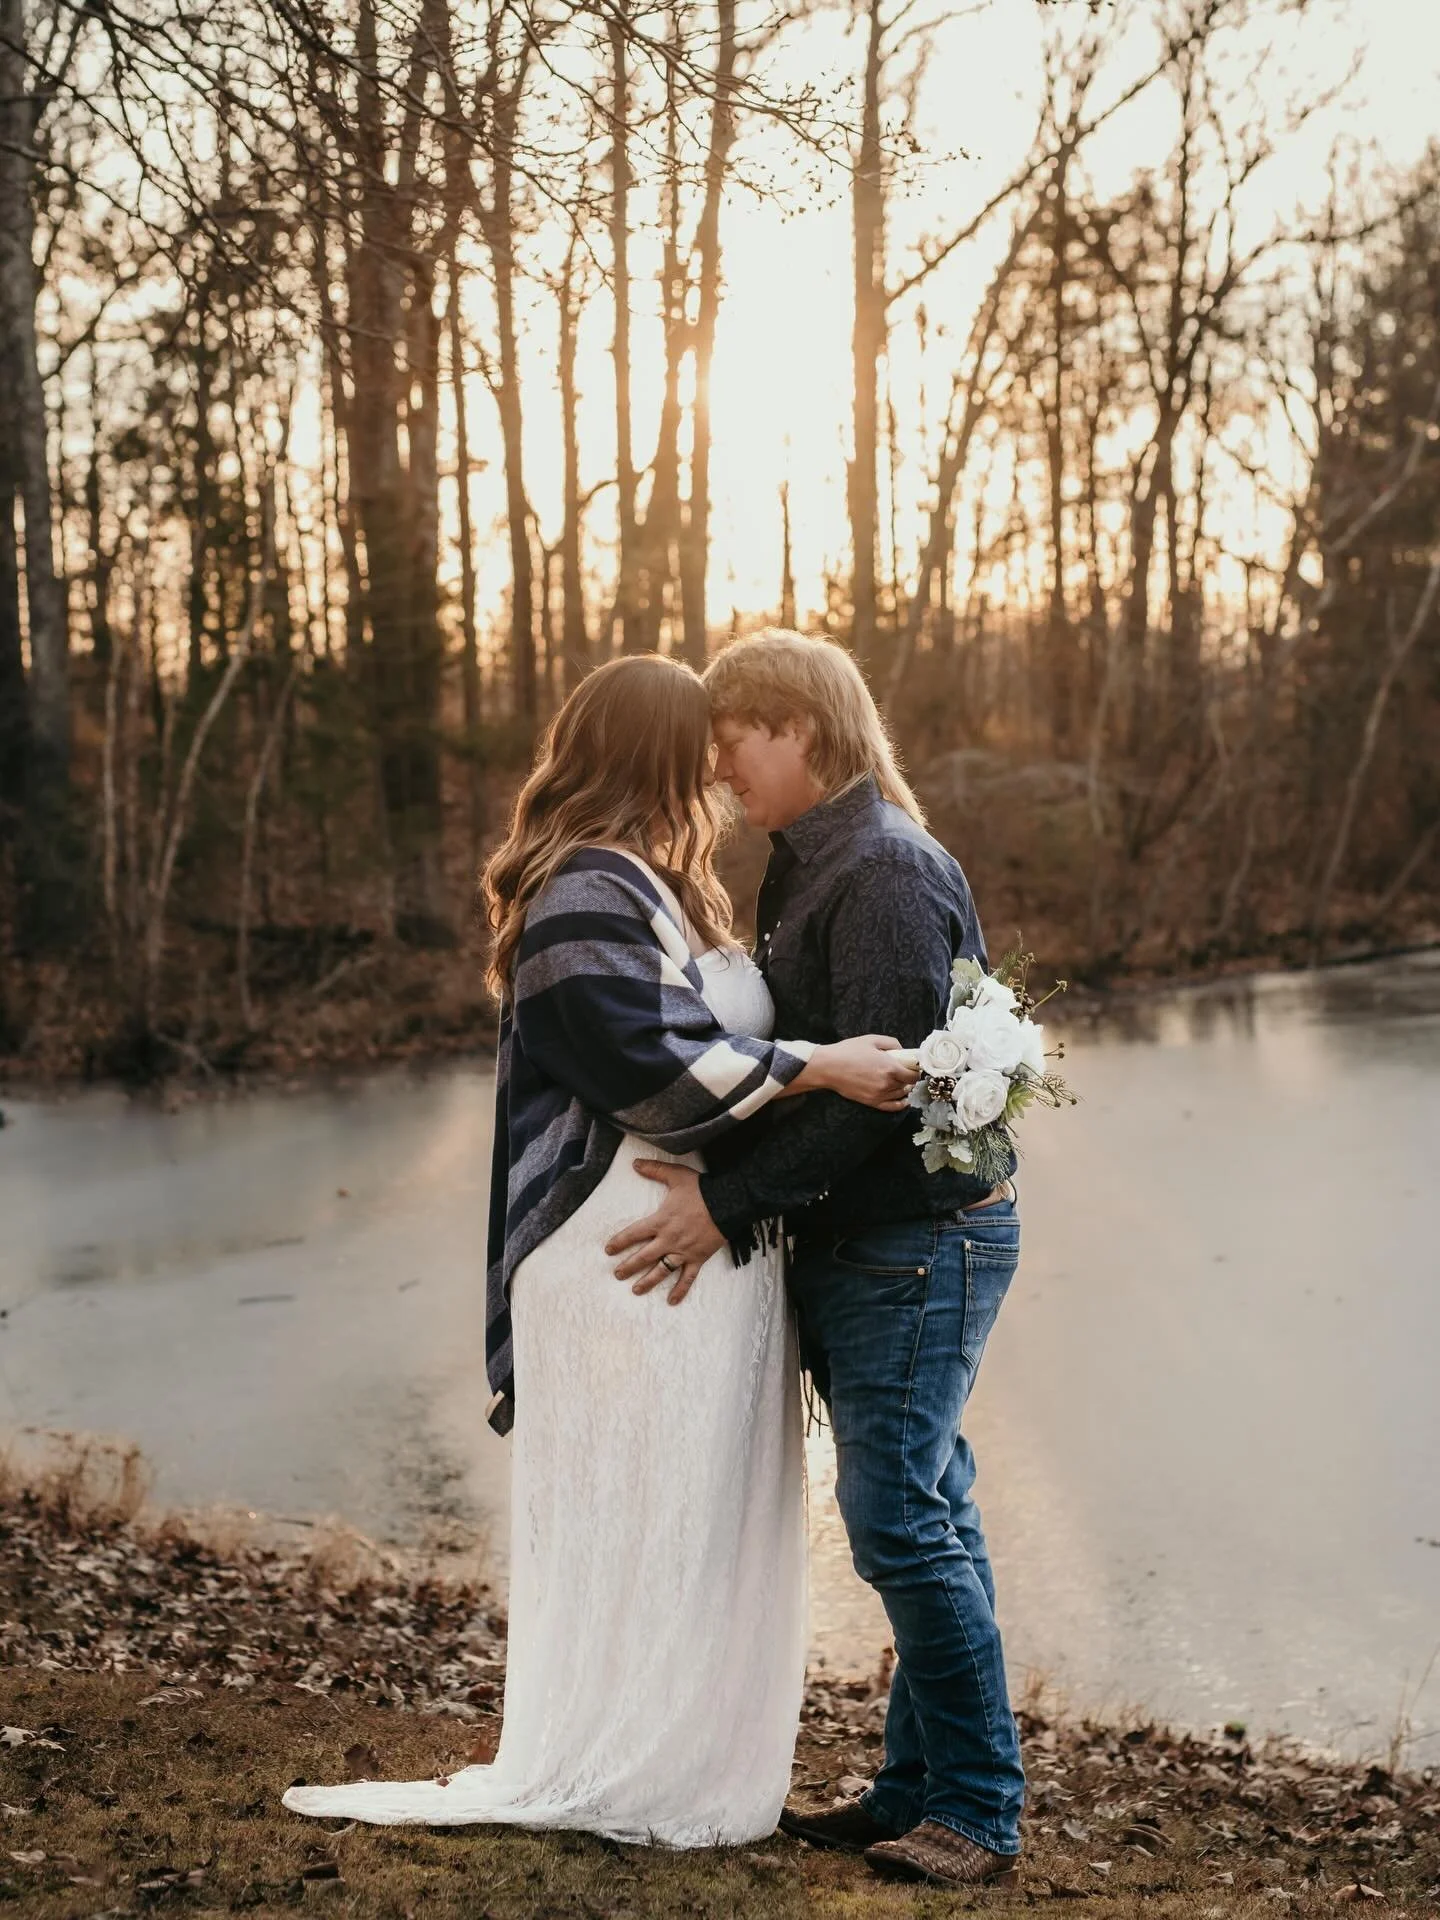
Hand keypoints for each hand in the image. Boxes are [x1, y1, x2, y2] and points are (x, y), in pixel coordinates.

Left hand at [605, 1162, 725, 1304]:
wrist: (728, 1202)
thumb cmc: (701, 1189)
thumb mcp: (676, 1176)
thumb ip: (654, 1170)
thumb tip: (635, 1164)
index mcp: (661, 1221)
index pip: (634, 1234)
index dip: (619, 1242)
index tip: (608, 1250)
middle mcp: (669, 1240)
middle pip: (644, 1257)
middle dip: (628, 1266)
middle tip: (617, 1274)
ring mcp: (683, 1251)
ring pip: (661, 1271)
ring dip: (647, 1282)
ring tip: (635, 1290)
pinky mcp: (698, 1258)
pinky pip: (687, 1278)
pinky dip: (680, 1290)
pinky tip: (671, 1301)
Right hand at [811, 1033, 918, 1109]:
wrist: (828, 1067)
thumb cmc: (848, 1051)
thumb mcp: (872, 1040)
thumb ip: (892, 1043)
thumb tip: (902, 1050)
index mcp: (890, 1067)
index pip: (913, 1074)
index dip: (916, 1070)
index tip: (914, 1066)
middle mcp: (887, 1083)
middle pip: (908, 1084)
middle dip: (909, 1077)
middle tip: (905, 1070)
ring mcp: (879, 1094)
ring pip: (901, 1094)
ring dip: (904, 1088)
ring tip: (901, 1081)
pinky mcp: (871, 1102)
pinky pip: (891, 1106)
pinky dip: (900, 1104)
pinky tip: (903, 1099)